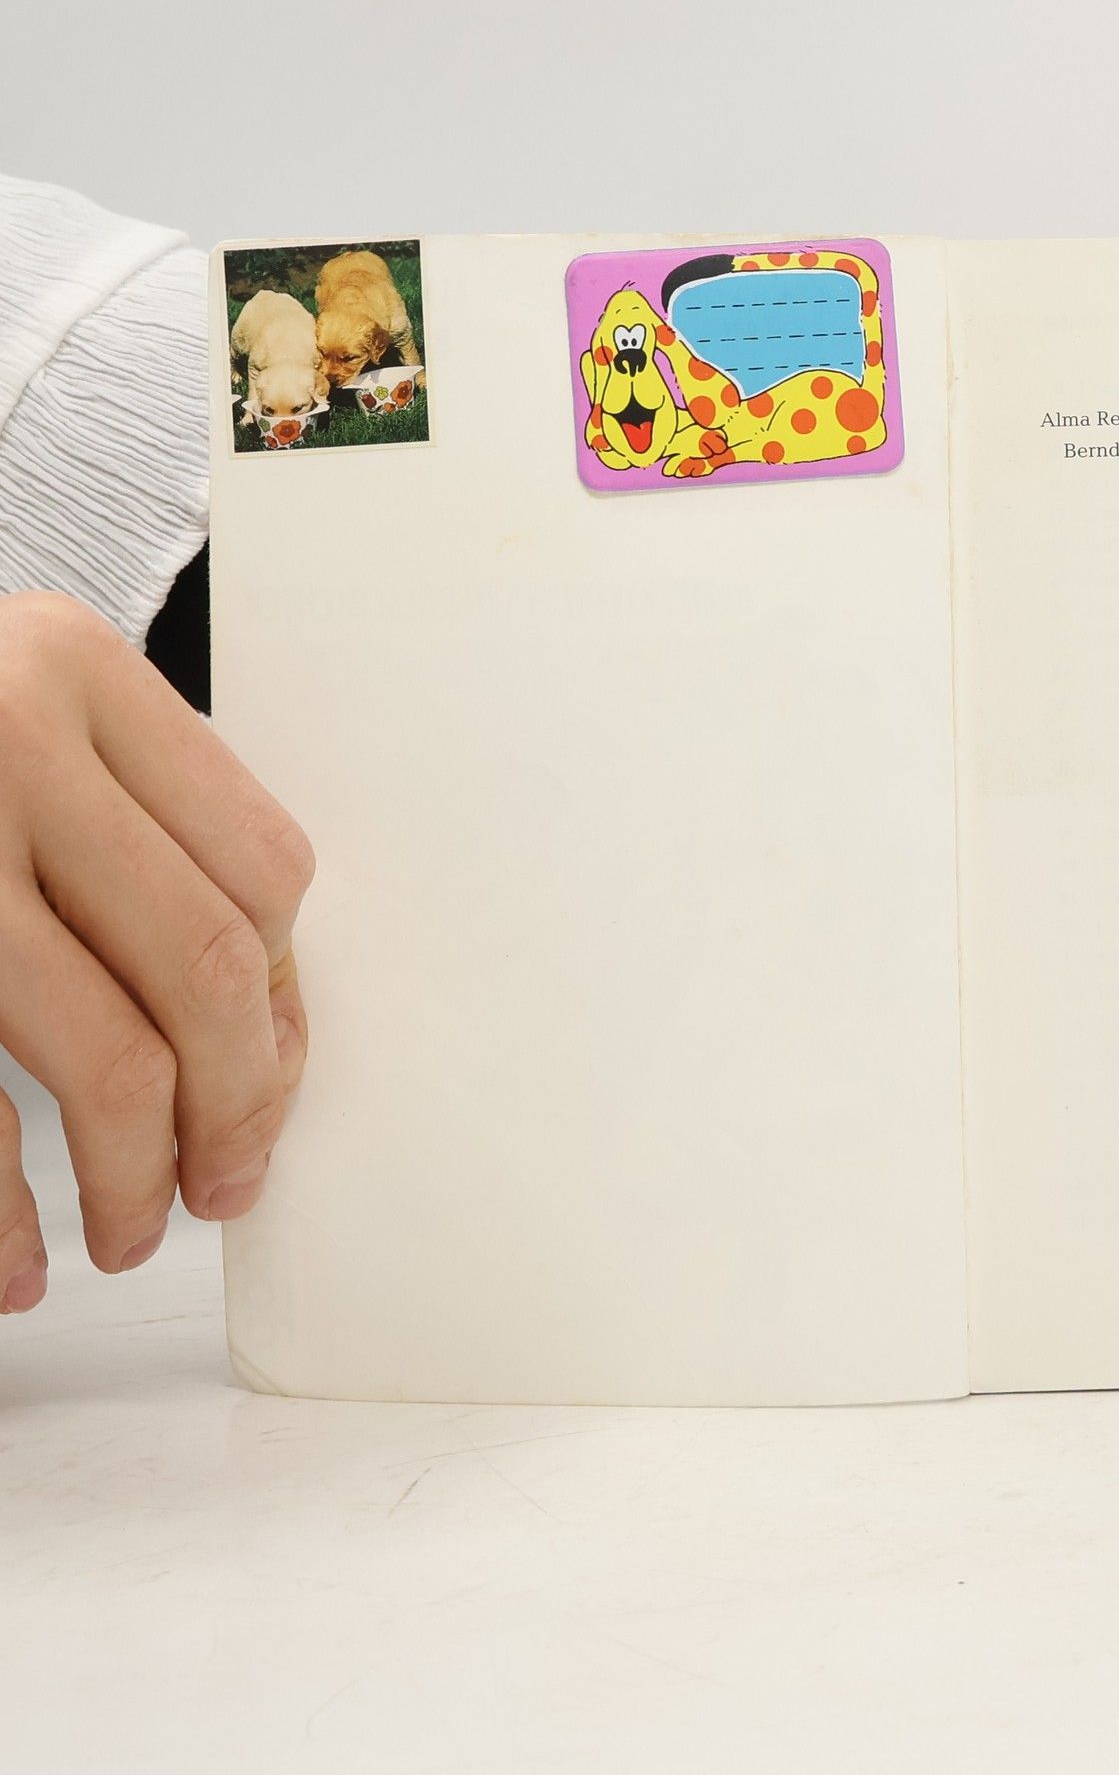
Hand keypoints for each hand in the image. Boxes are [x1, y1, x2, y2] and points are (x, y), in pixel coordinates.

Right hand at [0, 593, 312, 1315]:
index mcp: (69, 669)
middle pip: (204, 964)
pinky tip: (17, 1260)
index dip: (281, 993)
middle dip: (237, 1105)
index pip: (263, 865)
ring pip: (108, 1056)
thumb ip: (138, 833)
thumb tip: (271, 1040)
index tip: (268, 1075)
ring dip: (136, 1176)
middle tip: (225, 1180)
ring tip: (132, 1229)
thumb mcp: (18, 726)